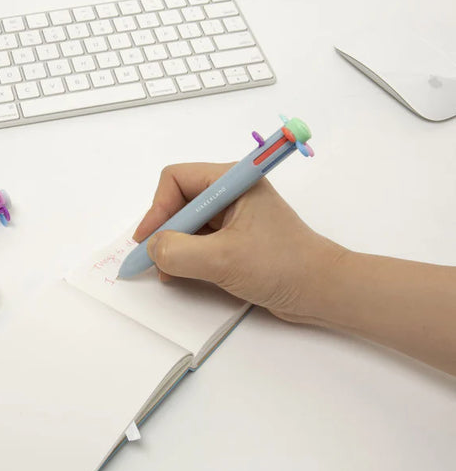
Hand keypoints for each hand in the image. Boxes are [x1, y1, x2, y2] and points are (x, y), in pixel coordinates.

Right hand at [133, 162, 344, 321]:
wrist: (323, 291)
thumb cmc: (281, 266)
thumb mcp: (222, 260)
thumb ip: (178, 252)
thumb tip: (152, 249)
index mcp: (233, 181)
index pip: (176, 179)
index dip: (157, 209)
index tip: (147, 240)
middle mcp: (231, 193)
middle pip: (179, 200)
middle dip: (162, 228)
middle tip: (149, 258)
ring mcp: (234, 217)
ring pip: (187, 222)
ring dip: (171, 244)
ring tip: (163, 270)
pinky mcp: (236, 239)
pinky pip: (199, 240)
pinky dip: (184, 254)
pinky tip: (178, 274)